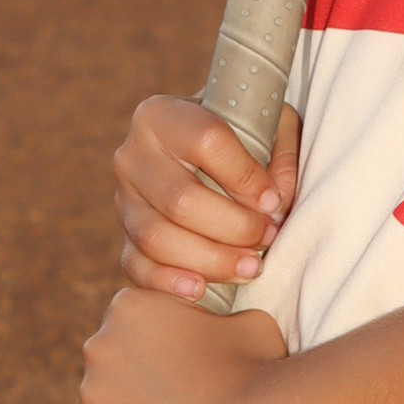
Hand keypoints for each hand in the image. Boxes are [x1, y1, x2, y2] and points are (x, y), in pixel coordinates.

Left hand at [75, 286, 288, 403]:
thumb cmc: (256, 367)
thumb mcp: (245, 321)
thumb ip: (219, 320)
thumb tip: (226, 330)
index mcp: (128, 307)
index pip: (125, 334)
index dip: (151, 356)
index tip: (176, 375)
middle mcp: (98, 346)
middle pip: (105, 374)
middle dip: (131, 391)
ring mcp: (91, 398)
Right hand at [113, 96, 300, 300]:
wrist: (205, 152)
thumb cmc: (241, 135)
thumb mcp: (267, 125)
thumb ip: (280, 156)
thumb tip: (274, 203)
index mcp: (161, 114)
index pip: (206, 142)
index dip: (245, 177)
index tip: (273, 201)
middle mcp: (132, 155)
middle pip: (180, 199)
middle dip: (233, 226)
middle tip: (268, 236)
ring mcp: (123, 199)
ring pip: (157, 238)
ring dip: (211, 260)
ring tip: (251, 267)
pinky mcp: (123, 237)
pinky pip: (137, 266)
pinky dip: (168, 282)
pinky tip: (201, 289)